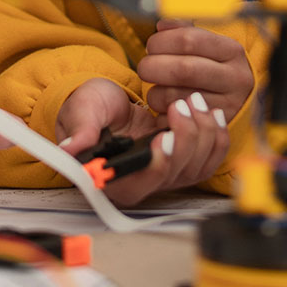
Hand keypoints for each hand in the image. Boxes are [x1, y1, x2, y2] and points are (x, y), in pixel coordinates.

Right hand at [56, 77, 229, 206]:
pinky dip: (217, 136)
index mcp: (112, 179)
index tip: (163, 137)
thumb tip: (70, 149)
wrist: (106, 103)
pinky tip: (212, 113)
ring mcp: (165, 175)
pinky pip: (210, 159)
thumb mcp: (81, 112)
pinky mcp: (182, 162)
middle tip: (179, 104)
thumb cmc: (90, 109)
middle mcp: (141, 183)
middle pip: (176, 173)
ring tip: (194, 101)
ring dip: (203, 132)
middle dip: (186, 137)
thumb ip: (81, 130)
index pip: (141, 185)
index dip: (158, 165)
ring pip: (197, 166)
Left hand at [138, 20, 253, 123]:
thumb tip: (162, 25)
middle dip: (152, 67)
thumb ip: (185, 30)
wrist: (244, 99)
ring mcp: (226, 105)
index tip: (152, 46)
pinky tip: (165, 106)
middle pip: (181, 70)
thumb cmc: (218, 67)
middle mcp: (234, 78)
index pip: (188, 40)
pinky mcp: (212, 129)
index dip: (161, 41)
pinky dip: (160, 113)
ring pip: (174, 97)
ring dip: (153, 93)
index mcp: (232, 50)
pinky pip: (174, 120)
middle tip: (145, 67)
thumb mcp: (211, 45)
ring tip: (155, 87)